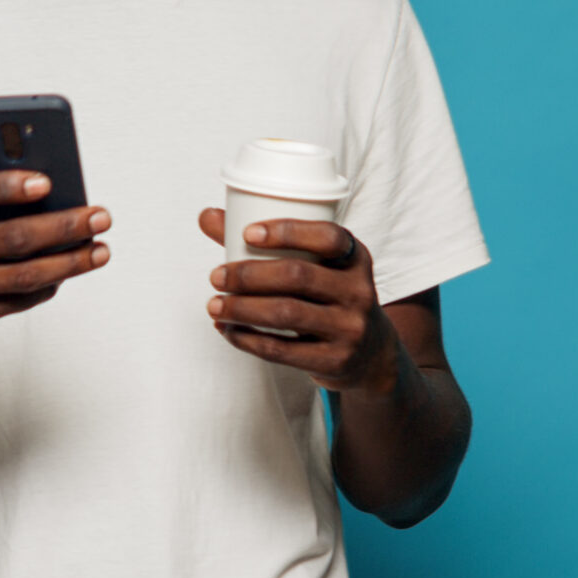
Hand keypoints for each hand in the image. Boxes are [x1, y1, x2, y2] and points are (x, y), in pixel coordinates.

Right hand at [0, 151, 111, 330]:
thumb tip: (15, 146)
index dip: (4, 187)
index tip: (47, 182)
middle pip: (9, 239)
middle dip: (62, 227)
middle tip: (102, 216)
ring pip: (20, 276)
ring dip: (69, 264)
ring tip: (101, 249)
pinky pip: (15, 302)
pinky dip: (49, 285)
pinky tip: (72, 270)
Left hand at [196, 209, 395, 392]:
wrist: (371, 354)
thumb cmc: (328, 296)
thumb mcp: (316, 266)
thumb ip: (263, 242)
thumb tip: (207, 215)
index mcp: (355, 258)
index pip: (328, 237)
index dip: (288, 231)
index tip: (247, 233)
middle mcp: (358, 291)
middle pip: (298, 275)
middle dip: (249, 275)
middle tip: (216, 276)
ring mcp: (349, 328)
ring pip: (286, 314)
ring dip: (242, 308)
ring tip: (214, 305)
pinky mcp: (334, 361)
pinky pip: (282, 350)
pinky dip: (247, 339)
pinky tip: (227, 330)